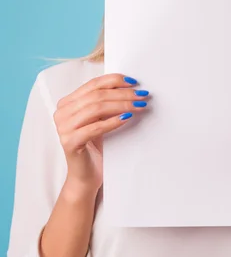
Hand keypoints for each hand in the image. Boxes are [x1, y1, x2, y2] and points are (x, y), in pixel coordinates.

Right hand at [54, 73, 148, 192]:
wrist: (86, 176)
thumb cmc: (95, 147)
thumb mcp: (99, 120)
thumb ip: (105, 103)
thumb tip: (131, 87)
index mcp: (67, 103)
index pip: (93, 84)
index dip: (114, 80)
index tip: (134, 82)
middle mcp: (61, 113)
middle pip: (96, 95)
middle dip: (122, 94)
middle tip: (142, 95)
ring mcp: (63, 128)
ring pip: (96, 108)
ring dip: (121, 105)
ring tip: (138, 106)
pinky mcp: (69, 142)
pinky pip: (94, 128)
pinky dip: (112, 121)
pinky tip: (127, 118)